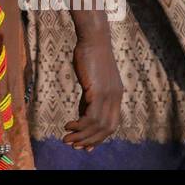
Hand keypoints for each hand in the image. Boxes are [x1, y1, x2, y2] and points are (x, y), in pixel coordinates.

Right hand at [65, 28, 121, 149]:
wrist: (93, 38)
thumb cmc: (89, 56)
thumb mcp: (91, 80)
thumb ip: (88, 98)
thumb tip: (82, 114)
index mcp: (116, 95)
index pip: (111, 124)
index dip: (99, 137)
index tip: (85, 145)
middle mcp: (116, 97)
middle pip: (107, 128)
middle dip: (90, 140)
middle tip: (74, 145)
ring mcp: (109, 95)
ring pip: (98, 125)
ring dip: (82, 135)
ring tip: (67, 138)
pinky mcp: (99, 91)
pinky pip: (91, 116)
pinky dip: (80, 125)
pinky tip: (69, 125)